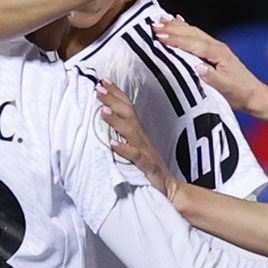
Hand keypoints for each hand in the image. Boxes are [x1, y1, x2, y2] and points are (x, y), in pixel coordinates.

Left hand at [97, 79, 182, 200]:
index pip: (127, 107)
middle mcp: (142, 137)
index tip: (103, 81)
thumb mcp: (135, 145)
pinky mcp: (146, 165)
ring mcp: (145, 150)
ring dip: (116, 120)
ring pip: (131, 131)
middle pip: (128, 113)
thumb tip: (106, 118)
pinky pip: (135, 155)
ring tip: (103, 111)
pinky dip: (124, 148)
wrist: (169, 187)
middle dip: (113, 99)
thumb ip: (124, 133)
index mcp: (138, 131)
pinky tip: (112, 143)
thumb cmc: (149, 166)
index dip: (116, 93)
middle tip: (98, 88)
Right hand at [153, 17, 266, 114]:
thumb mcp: (227, 88)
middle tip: (154, 25)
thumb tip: (198, 67)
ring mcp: (216, 48)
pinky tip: (180, 23)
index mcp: (218, 53)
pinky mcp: (215, 53)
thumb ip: (212, 77)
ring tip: (161, 20)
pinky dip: (186, 29)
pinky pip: (197, 37)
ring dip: (177, 26)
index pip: (193, 43)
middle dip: (172, 28)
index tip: (159, 36)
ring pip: (194, 32)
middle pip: (191, 33)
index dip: (175, 39)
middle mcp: (217, 47)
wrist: (255, 96)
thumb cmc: (241, 93)